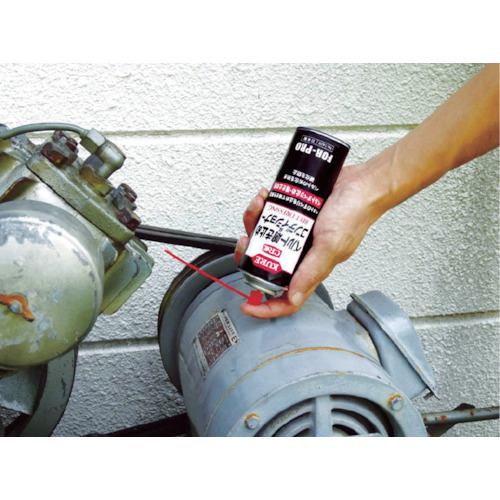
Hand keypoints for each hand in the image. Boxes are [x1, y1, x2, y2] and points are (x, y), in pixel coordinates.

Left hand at [235, 162, 383, 317]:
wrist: (361, 182)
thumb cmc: (354, 213)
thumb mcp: (331, 246)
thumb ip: (312, 271)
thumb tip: (293, 297)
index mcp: (311, 269)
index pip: (287, 299)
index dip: (266, 307)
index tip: (246, 305)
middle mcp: (301, 255)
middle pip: (266, 265)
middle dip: (249, 253)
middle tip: (246, 240)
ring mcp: (296, 235)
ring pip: (264, 237)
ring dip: (255, 222)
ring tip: (259, 206)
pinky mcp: (294, 216)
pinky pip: (271, 216)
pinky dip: (263, 206)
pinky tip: (266, 196)